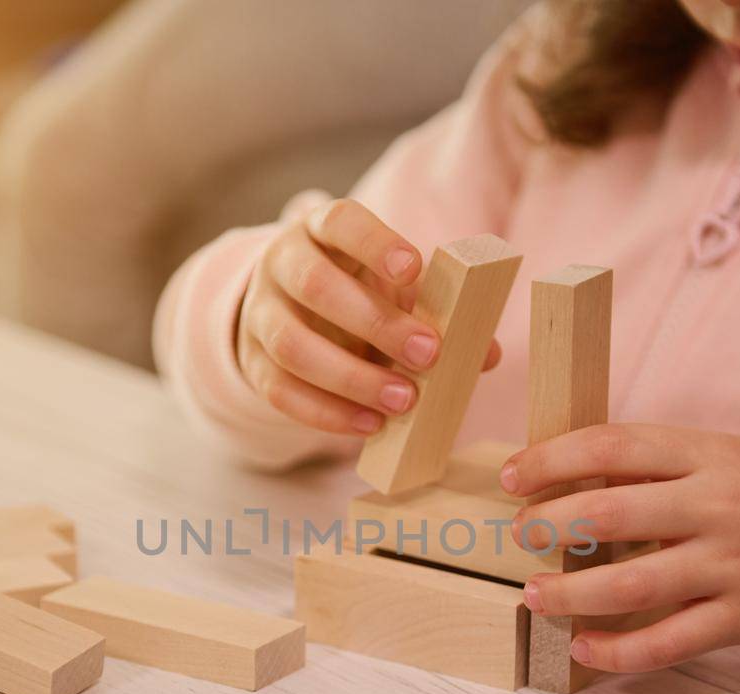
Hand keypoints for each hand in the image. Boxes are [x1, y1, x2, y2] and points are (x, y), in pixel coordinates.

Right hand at [236, 198, 499, 434]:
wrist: (292, 310)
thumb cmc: (358, 291)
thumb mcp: (393, 287)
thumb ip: (436, 309)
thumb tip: (486, 354)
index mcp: (320, 230)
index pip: (340, 222)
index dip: (374, 243)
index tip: (413, 268)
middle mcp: (281, 264)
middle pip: (315, 286)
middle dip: (375, 323)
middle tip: (430, 354)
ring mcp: (260, 313)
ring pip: (292, 344)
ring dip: (351, 378)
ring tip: (403, 401)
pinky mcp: (252, 362)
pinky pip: (280, 391)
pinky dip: (327, 413)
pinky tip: (369, 425)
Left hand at [501, 423, 739, 673]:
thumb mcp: (723, 452)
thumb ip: (656, 463)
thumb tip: (568, 472)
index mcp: (708, 454)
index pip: (615, 445)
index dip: (554, 458)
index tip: (514, 474)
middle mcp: (717, 507)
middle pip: (614, 512)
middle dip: (551, 523)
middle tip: (519, 532)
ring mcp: (730, 565)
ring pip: (634, 584)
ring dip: (572, 593)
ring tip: (535, 595)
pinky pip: (669, 642)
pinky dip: (619, 651)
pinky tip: (583, 647)